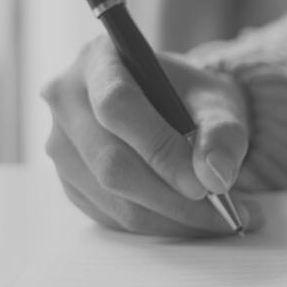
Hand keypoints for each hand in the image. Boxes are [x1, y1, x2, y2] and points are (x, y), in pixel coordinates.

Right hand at [41, 36, 262, 235]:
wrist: (176, 105)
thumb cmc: (192, 96)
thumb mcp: (217, 100)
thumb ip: (222, 132)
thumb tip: (214, 176)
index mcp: (99, 61)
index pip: (118, 107)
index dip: (160, 149)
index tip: (204, 186)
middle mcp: (67, 100)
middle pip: (110, 161)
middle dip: (172, 198)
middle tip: (226, 213)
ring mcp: (60, 145)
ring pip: (111, 196)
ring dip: (171, 219)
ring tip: (222, 219)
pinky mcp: (69, 181)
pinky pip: (110, 215)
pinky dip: (157, 225)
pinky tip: (195, 222)